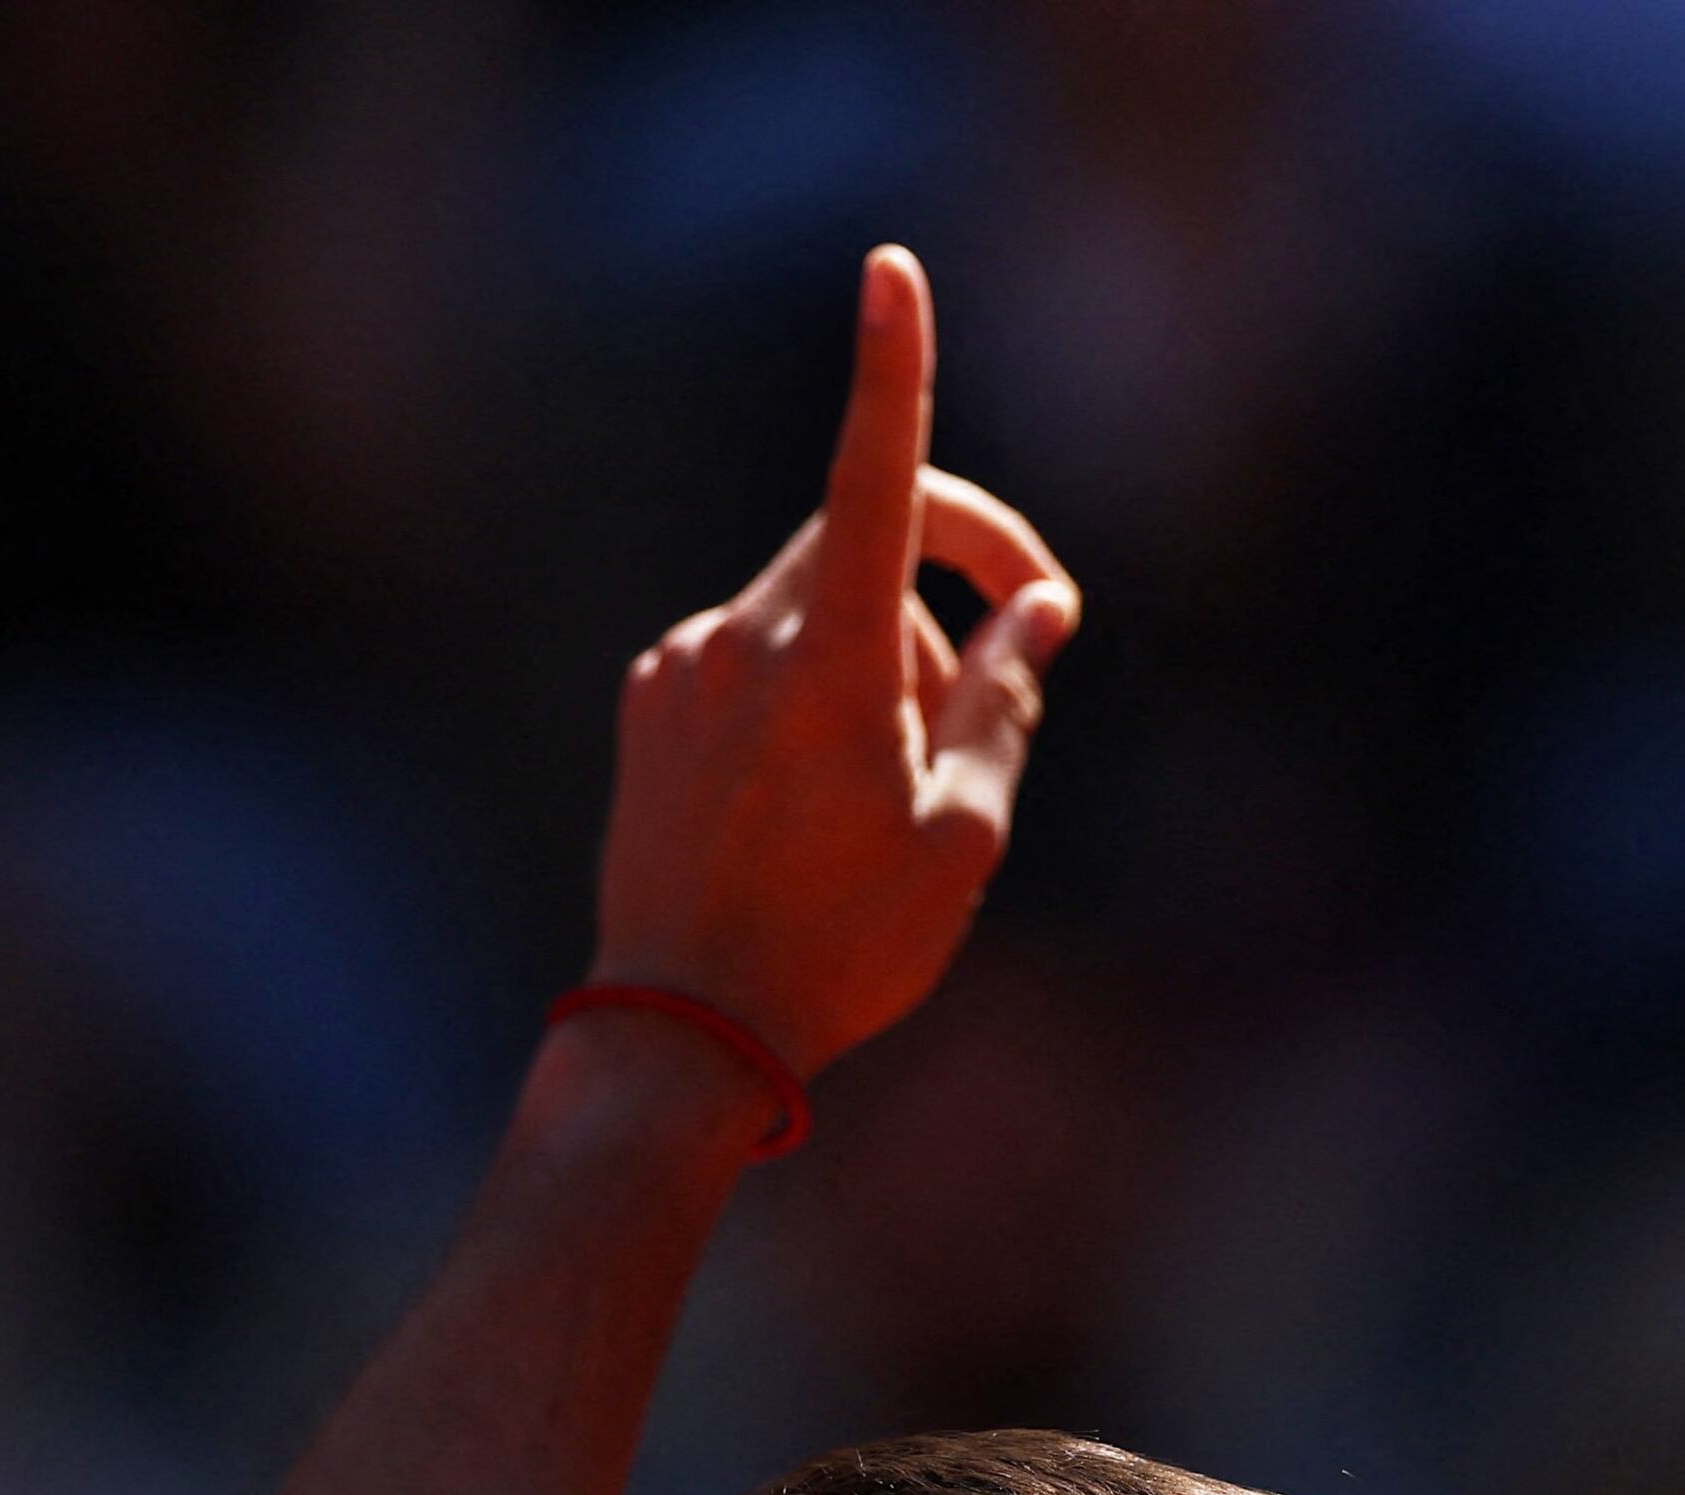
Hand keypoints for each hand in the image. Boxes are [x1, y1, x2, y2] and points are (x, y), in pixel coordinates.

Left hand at [587, 245, 1079, 1078]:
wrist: (677, 1032)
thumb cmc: (838, 947)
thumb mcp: (963, 834)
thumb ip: (1006, 699)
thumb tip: (1036, 610)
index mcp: (832, 661)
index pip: (877, 476)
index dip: (894, 367)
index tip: (890, 273)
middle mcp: (745, 637)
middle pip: (870, 537)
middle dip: (954, 579)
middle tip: (1029, 656)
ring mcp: (685, 663)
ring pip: (815, 604)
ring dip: (882, 653)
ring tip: (900, 787)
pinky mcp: (649, 697)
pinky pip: (752, 654)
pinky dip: (807, 688)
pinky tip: (814, 797)